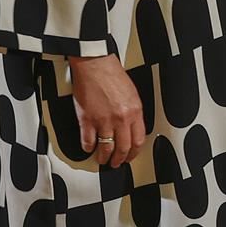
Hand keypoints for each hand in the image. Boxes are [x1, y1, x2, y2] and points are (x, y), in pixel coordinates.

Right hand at [68, 54, 144, 168]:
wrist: (94, 64)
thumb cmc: (111, 74)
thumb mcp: (132, 93)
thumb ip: (133, 112)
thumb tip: (131, 129)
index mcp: (135, 111)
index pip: (138, 140)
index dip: (134, 153)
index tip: (130, 156)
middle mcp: (121, 118)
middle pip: (123, 148)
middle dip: (120, 159)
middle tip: (116, 163)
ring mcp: (103, 120)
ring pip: (106, 148)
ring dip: (104, 157)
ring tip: (102, 160)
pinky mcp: (87, 120)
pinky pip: (88, 141)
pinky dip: (88, 147)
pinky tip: (88, 148)